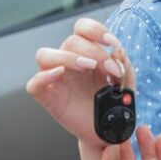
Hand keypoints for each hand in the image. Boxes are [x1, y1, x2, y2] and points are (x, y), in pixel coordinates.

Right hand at [26, 18, 134, 146]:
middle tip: (111, 69)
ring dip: (68, 57)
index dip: (96, 29)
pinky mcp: (48, 98)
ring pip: (45, 55)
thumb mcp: (126, 83)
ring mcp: (56, 79)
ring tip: (89, 67)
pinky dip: (43, 77)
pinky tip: (59, 75)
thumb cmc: (113, 104)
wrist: (108, 131)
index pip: (83, 28)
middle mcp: (68, 62)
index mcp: (86, 53)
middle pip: (70, 41)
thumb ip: (125, 66)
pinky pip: (34, 84)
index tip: (112, 43)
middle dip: (94, 51)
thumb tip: (117, 53)